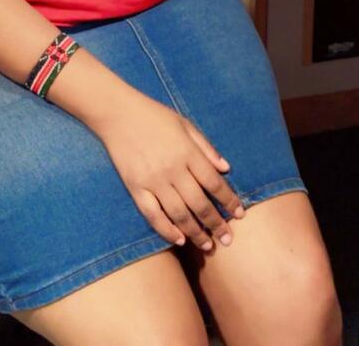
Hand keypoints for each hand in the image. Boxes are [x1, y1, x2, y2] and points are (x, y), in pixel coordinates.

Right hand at [99, 88, 243, 251]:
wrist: (118, 114)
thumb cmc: (154, 116)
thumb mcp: (185, 124)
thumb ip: (205, 147)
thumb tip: (225, 168)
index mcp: (187, 152)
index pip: (214, 183)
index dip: (228, 200)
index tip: (239, 215)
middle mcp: (173, 169)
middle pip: (199, 203)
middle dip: (216, 223)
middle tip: (227, 240)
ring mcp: (153, 180)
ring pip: (179, 214)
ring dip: (195, 232)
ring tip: (207, 245)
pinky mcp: (135, 188)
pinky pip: (153, 214)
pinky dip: (166, 229)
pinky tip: (179, 239)